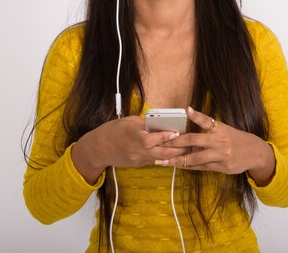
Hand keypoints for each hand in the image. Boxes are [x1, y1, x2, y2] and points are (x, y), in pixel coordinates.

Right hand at [71, 115, 188, 183]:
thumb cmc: (113, 131)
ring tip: (186, 150)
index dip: (165, 137)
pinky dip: (165, 158)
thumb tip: (161, 124)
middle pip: (161, 153)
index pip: (151, 139)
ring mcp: (138, 159)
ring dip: (174, 155)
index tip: (176, 133)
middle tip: (189, 144)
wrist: (98, 149)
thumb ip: (145, 124)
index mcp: (134, 136)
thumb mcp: (129, 121)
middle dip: (177, 149)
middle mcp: (137, 150)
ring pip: (160, 160)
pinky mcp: (138, 164)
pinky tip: (174, 154)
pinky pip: (154, 161)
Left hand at [158, 107, 275, 185]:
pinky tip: (178, 166)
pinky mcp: (221, 167)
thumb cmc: (236, 139)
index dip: (197, 116)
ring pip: (195, 158)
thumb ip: (209, 130)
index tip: (187, 110)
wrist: (255, 152)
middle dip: (176, 142)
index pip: (207, 121)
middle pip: (194, 141)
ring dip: (177, 160)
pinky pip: (201, 167)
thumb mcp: (225, 130)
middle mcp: (220, 141)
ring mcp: (220, 155)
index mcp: (220, 129)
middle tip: (162, 143)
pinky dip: (189, 166)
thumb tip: (189, 132)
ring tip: (164, 160)